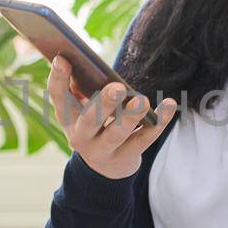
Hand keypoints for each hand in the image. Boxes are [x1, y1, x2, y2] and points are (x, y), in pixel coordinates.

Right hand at [46, 55, 174, 179]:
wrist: (104, 170)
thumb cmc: (95, 127)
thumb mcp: (82, 112)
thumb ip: (82, 89)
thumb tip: (89, 63)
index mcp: (68, 119)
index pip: (59, 98)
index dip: (58, 78)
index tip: (62, 58)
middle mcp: (81, 137)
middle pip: (90, 120)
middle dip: (103, 104)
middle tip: (117, 87)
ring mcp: (104, 150)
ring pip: (117, 134)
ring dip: (131, 117)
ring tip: (142, 101)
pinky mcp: (127, 156)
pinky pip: (144, 138)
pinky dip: (158, 122)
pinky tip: (169, 104)